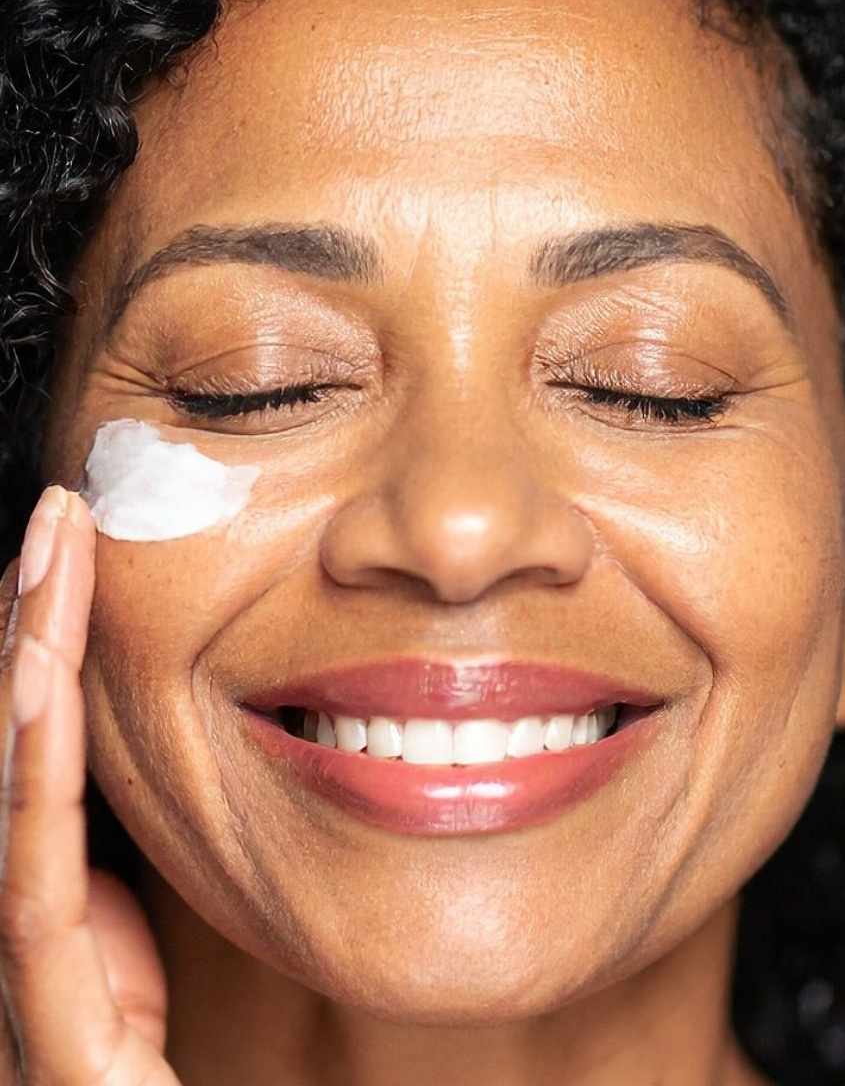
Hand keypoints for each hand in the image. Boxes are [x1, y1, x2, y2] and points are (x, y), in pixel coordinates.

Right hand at [0, 486, 176, 1083]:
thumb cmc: (132, 1065)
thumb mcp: (129, 947)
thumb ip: (103, 874)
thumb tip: (78, 789)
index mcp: (45, 895)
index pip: (38, 747)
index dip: (39, 647)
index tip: (66, 552)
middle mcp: (15, 919)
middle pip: (13, 745)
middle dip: (26, 625)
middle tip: (60, 514)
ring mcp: (17, 972)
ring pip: (12, 787)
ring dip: (26, 661)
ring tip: (46, 555)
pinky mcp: (47, 1025)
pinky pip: (35, 878)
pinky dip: (31, 767)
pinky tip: (40, 678)